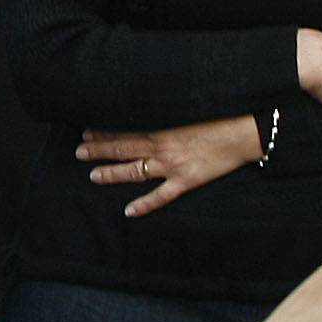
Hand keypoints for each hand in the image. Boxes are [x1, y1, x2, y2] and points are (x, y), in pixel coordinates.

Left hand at [79, 116, 264, 217]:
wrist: (243, 132)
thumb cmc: (218, 117)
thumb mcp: (187, 110)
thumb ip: (166, 114)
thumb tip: (149, 111)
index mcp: (161, 127)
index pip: (124, 130)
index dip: (103, 132)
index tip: (85, 131)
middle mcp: (161, 147)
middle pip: (123, 149)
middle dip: (98, 150)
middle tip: (78, 152)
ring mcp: (172, 165)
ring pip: (134, 171)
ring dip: (112, 173)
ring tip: (93, 175)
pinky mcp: (186, 181)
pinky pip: (161, 196)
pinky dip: (144, 205)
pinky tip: (128, 211)